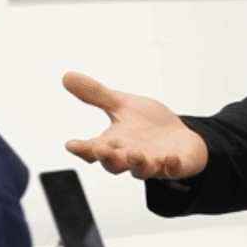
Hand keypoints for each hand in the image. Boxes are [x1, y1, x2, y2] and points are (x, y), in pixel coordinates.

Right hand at [62, 71, 208, 179]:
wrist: (180, 137)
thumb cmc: (148, 125)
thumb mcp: (122, 105)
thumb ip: (96, 95)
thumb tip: (66, 77)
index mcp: (115, 143)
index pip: (93, 149)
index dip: (82, 148)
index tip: (71, 145)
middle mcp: (130, 157)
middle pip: (114, 163)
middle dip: (107, 158)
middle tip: (100, 150)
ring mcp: (153, 163)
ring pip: (141, 169)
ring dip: (137, 163)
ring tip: (134, 154)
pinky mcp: (175, 166)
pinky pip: (173, 170)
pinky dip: (172, 166)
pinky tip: (171, 159)